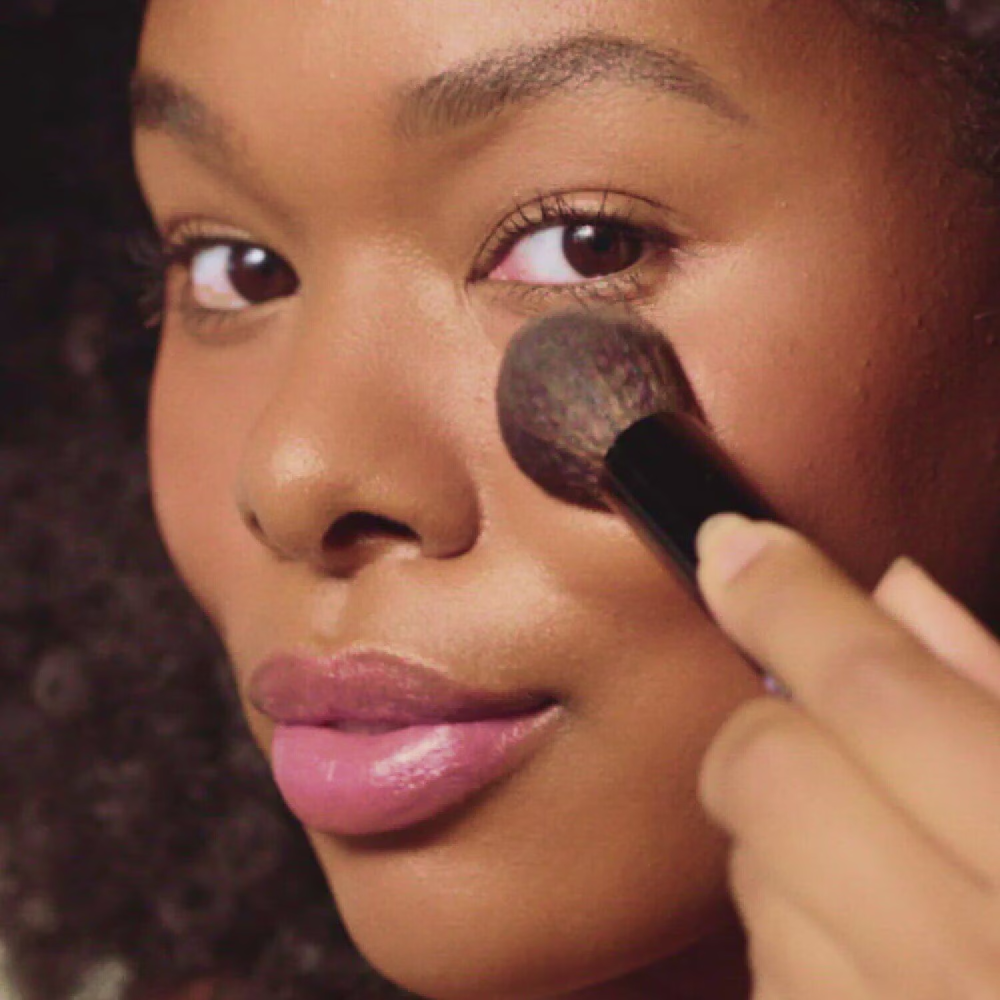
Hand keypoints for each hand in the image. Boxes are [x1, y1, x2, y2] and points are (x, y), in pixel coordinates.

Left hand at [694, 514, 999, 999]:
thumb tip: (895, 596)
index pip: (881, 690)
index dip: (791, 598)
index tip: (733, 548)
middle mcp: (971, 960)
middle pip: (769, 770)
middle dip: (777, 730)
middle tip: (835, 734)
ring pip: (752, 874)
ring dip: (791, 843)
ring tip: (898, 873)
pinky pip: (770, 975)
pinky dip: (801, 938)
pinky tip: (892, 961)